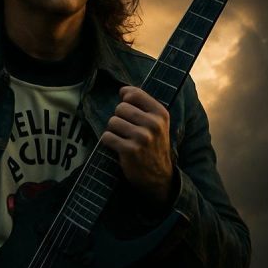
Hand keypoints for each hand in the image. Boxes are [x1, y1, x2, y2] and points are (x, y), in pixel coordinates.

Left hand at [100, 86, 174, 206]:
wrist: (159, 177)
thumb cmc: (153, 146)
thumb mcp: (157, 123)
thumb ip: (143, 105)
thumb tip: (122, 90)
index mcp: (161, 114)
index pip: (134, 94)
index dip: (125, 98)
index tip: (127, 108)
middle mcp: (153, 124)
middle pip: (120, 108)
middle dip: (119, 118)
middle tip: (126, 131)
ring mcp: (142, 138)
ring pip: (112, 122)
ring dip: (113, 131)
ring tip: (123, 139)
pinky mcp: (130, 150)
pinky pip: (107, 137)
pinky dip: (108, 141)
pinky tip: (118, 147)